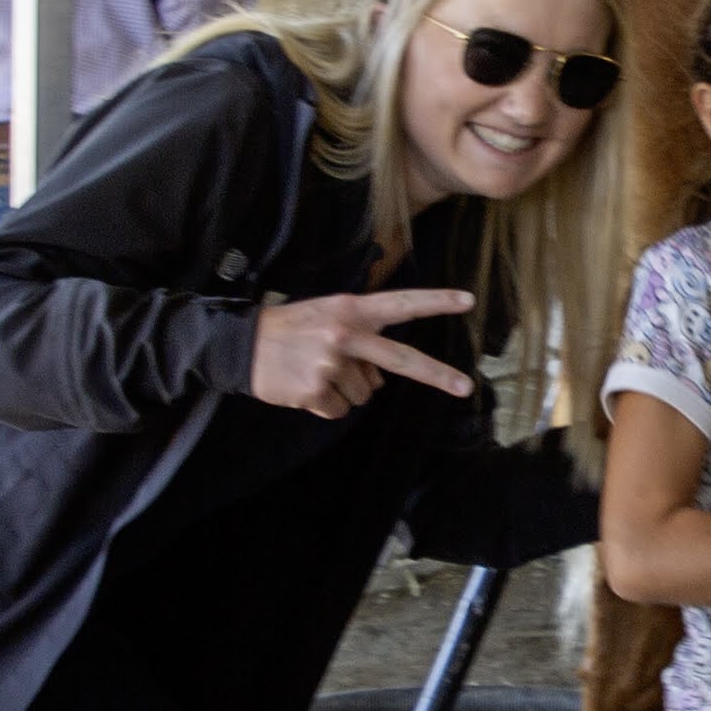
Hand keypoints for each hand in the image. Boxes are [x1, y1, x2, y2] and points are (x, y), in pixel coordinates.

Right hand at [247, 288, 473, 418]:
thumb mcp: (328, 316)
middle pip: (402, 360)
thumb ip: (361, 335)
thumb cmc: (292, 330)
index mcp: (350, 310)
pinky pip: (339, 410)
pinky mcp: (315, 391)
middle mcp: (345, 334)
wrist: (242, 346)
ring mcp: (331, 364)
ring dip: (346, 390)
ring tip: (317, 372)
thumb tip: (382, 377)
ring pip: (365, 394)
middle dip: (437, 375)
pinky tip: (306, 388)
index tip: (467, 301)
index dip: (435, 302)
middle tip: (465, 387)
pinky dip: (325, 405)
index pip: (401, 304)